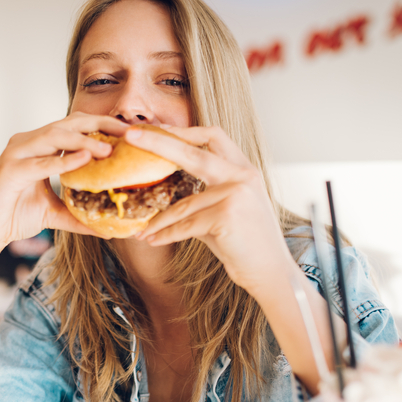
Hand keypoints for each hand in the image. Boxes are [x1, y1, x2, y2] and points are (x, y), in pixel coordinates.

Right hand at [0, 112, 127, 255]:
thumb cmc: (13, 215)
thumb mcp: (54, 214)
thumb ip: (79, 216)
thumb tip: (109, 230)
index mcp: (40, 146)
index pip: (76, 127)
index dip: (104, 126)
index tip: (131, 133)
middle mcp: (29, 143)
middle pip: (69, 123)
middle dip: (101, 124)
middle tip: (128, 132)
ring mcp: (17, 154)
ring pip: (54, 137)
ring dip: (84, 141)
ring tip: (109, 149)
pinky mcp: (9, 171)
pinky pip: (39, 162)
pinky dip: (62, 160)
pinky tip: (84, 161)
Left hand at [128, 125, 291, 294]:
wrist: (272, 272)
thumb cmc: (246, 244)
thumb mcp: (228, 209)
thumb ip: (203, 194)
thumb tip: (165, 189)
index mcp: (244, 169)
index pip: (213, 136)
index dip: (183, 130)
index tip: (156, 129)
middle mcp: (242, 176)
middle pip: (192, 151)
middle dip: (158, 141)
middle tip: (130, 135)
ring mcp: (235, 194)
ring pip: (183, 204)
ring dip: (158, 220)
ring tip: (141, 230)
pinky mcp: (226, 216)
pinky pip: (185, 225)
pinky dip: (166, 235)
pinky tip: (152, 240)